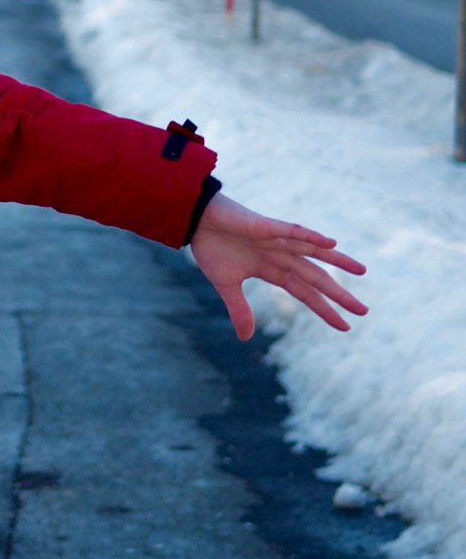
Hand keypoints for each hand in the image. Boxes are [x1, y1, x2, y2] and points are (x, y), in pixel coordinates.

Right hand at [190, 193, 366, 341]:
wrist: (195, 220)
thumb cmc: (211, 247)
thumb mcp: (226, 285)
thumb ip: (239, 310)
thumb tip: (246, 339)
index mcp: (273, 270)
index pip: (305, 293)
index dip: (325, 309)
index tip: (344, 326)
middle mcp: (281, 255)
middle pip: (316, 277)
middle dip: (339, 294)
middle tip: (363, 311)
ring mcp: (276, 240)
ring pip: (314, 252)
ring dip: (338, 260)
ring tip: (362, 270)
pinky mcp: (266, 226)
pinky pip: (293, 231)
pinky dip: (311, 237)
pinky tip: (330, 242)